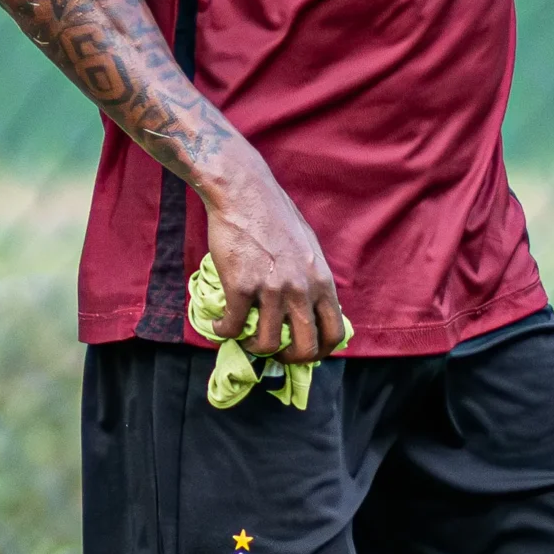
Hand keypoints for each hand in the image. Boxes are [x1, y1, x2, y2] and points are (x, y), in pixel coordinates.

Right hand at [200, 148, 348, 359]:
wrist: (244, 193)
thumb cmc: (276, 216)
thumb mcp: (309, 249)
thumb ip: (312, 279)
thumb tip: (311, 307)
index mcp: (322, 281)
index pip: (334, 333)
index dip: (320, 352)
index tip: (303, 351)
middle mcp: (301, 290)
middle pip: (305, 348)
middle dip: (289, 359)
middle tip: (275, 353)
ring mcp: (271, 290)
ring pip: (267, 343)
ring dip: (253, 347)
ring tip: (243, 337)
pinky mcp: (240, 286)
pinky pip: (232, 326)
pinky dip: (223, 331)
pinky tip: (219, 325)